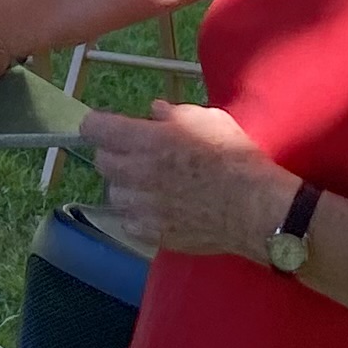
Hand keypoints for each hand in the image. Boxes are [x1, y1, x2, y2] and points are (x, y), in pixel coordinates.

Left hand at [80, 101, 295, 259]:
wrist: (253, 206)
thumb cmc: (233, 156)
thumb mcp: (208, 119)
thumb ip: (174, 115)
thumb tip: (154, 113)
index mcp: (145, 140)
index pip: (95, 128)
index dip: (98, 125)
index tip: (106, 126)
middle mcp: (135, 173)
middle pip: (101, 162)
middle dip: (114, 154)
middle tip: (136, 154)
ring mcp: (141, 207)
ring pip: (114, 194)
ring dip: (126, 186)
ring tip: (150, 185)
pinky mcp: (151, 234)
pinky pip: (130, 222)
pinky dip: (139, 215)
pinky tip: (159, 209)